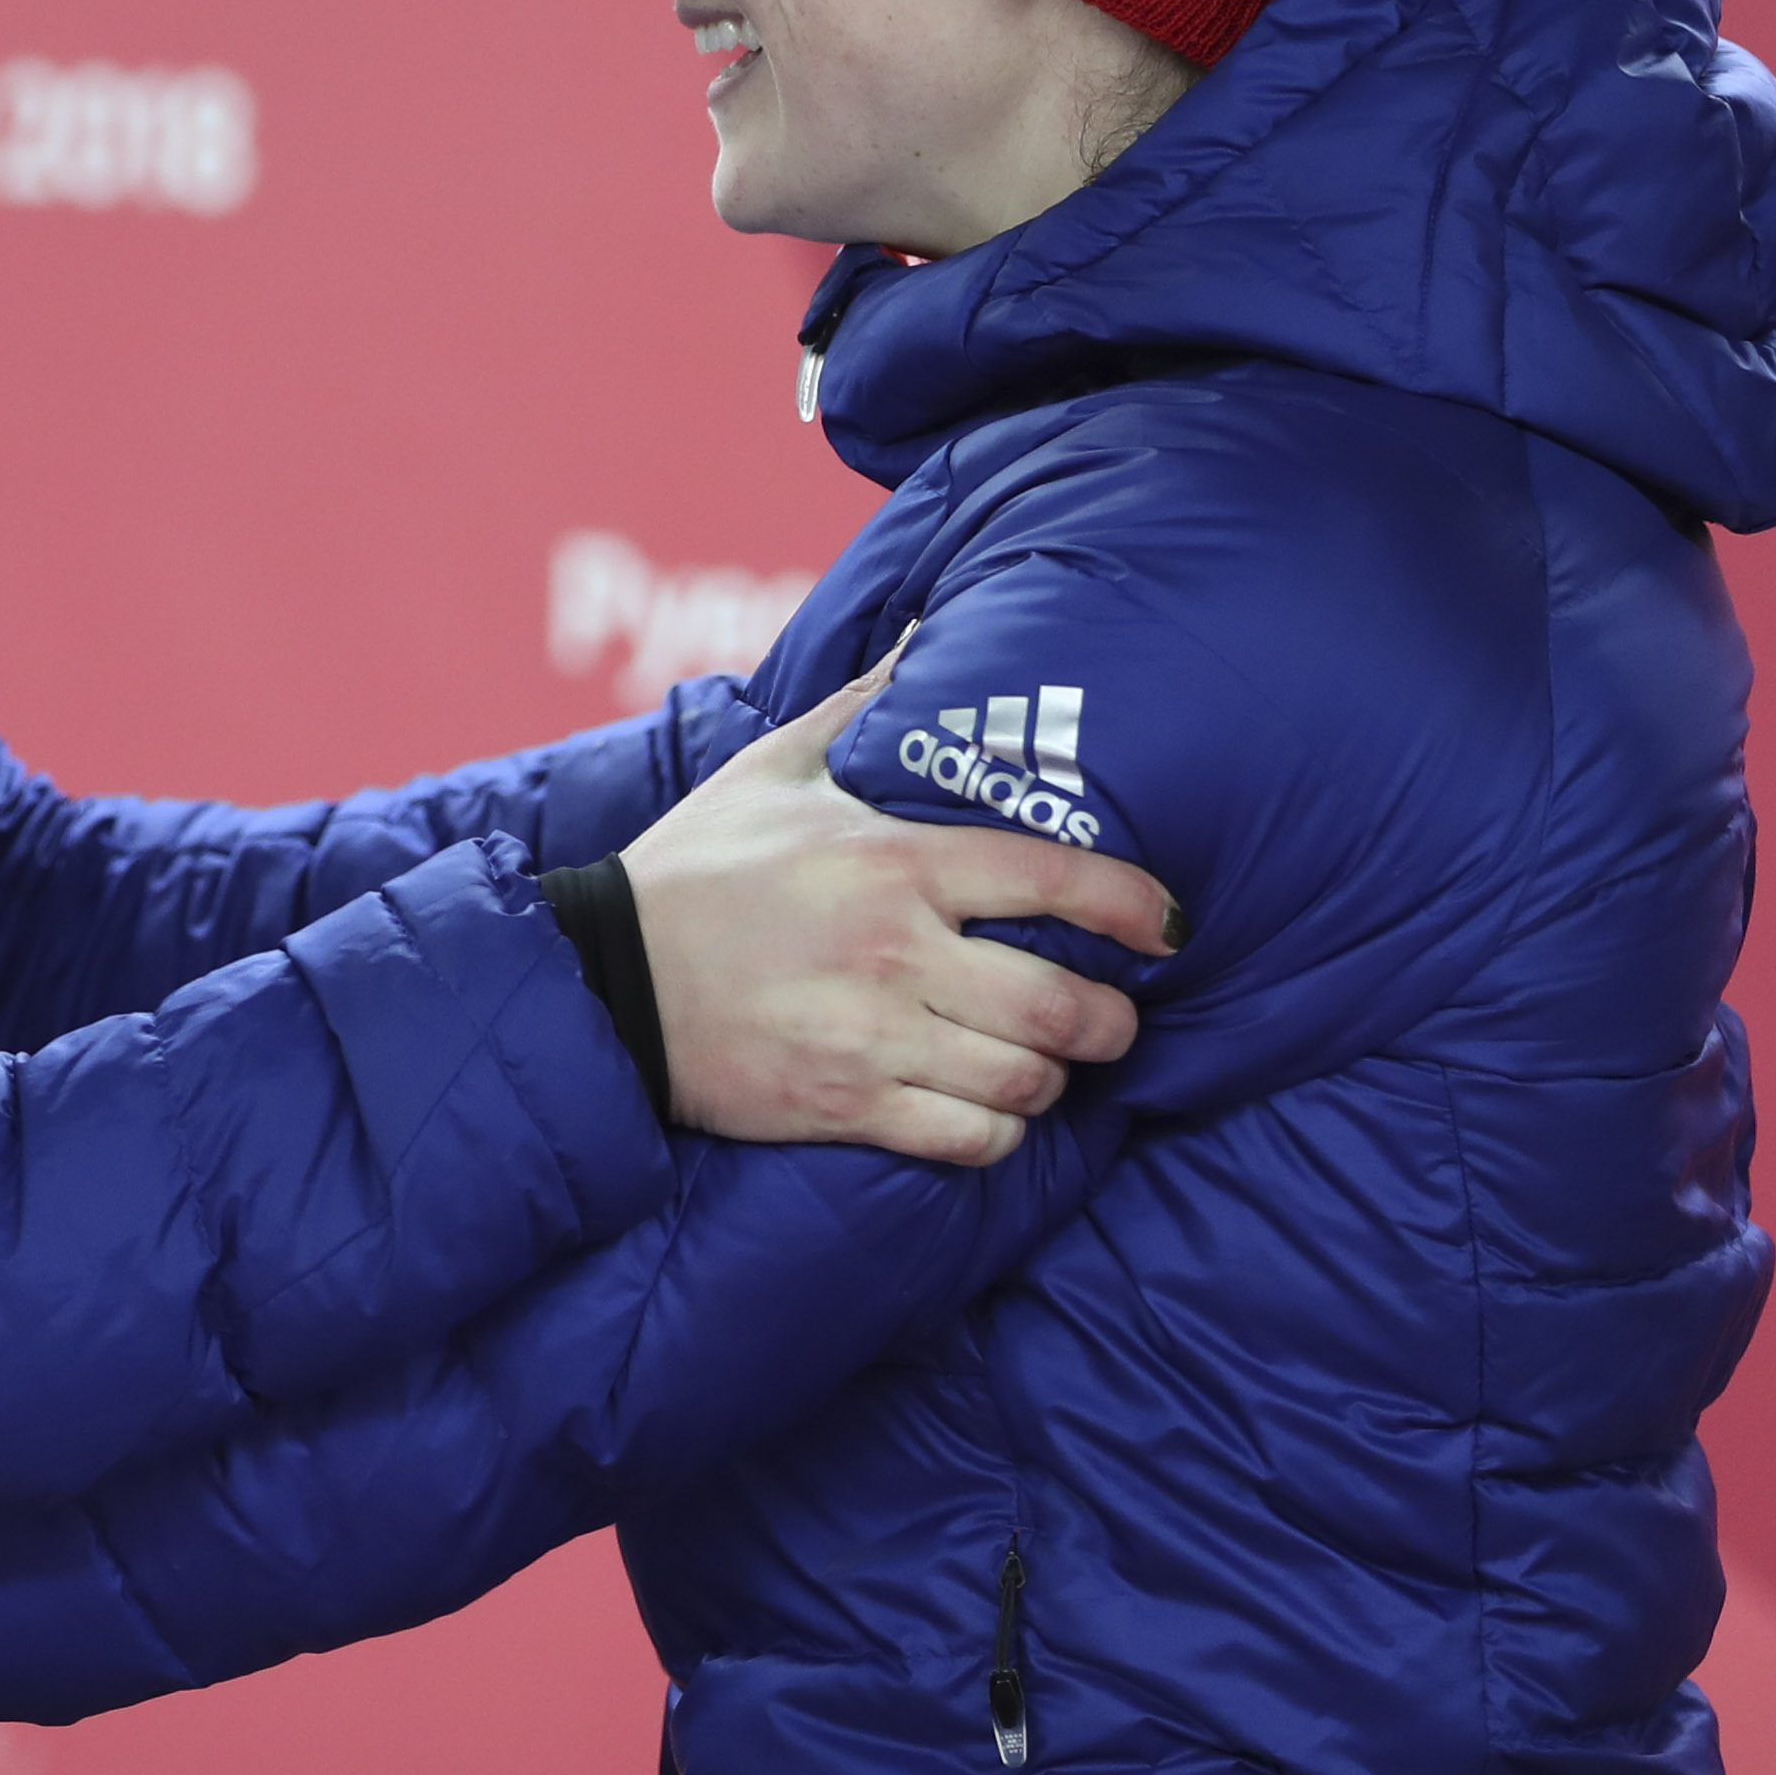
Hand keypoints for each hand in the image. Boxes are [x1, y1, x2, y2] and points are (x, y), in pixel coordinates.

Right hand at [619, 650, 1180, 1162]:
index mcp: (892, 860)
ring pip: (1026, 1081)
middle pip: (1064, 1005)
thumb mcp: (774, 768)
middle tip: (1115, 1017)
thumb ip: (863, 706)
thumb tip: (927, 632)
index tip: (1171, 926)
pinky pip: (969, 1142)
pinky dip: (998, 1134)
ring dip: (1055, 1080)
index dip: (1137, 907)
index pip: (1056, 880)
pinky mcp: (845, 1105)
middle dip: (1113, 1021)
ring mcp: (873, 1036)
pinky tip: (989, 1111)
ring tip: (1050, 1064)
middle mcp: (896, 950)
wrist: (605, 980)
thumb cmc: (695, 870)